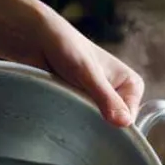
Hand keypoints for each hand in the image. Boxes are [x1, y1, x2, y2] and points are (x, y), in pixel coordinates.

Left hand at [27, 2, 143, 126]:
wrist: (35, 38)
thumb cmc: (65, 46)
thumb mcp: (88, 73)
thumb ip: (107, 98)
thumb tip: (124, 123)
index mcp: (130, 84)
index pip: (130, 118)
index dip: (115, 124)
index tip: (96, 121)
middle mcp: (117, 94)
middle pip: (113, 125)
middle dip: (97, 125)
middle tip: (78, 114)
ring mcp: (97, 101)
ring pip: (95, 125)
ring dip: (82, 122)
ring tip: (68, 109)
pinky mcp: (79, 105)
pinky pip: (80, 123)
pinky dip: (71, 121)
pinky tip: (61, 114)